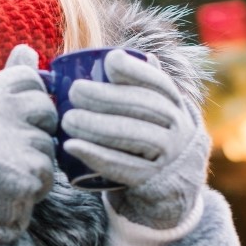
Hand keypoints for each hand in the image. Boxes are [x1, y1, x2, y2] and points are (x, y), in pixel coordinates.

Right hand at [0, 44, 57, 243]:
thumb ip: (8, 80)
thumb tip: (26, 48)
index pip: (28, 77)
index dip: (31, 98)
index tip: (17, 117)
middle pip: (45, 106)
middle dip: (40, 127)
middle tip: (14, 145)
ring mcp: (4, 142)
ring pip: (49, 139)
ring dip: (39, 156)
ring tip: (13, 165)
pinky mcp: (21, 170)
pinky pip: (49, 168)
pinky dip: (40, 181)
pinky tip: (18, 185)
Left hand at [61, 49, 209, 229]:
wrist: (171, 189)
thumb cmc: (149, 139)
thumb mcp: (153, 113)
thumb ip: (137, 87)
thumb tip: (109, 56)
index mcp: (174, 104)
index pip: (158, 83)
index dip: (136, 70)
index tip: (109, 62)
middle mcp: (177, 127)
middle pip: (143, 106)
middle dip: (107, 96)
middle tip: (74, 91)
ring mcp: (169, 155)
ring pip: (135, 135)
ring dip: (98, 125)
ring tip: (67, 119)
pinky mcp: (153, 181)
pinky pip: (124, 167)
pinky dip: (97, 156)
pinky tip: (72, 147)